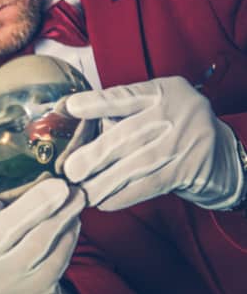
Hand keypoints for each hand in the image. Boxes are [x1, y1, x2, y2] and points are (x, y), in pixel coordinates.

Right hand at [0, 150, 85, 293]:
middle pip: (6, 229)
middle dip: (36, 203)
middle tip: (60, 184)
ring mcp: (4, 282)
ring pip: (39, 242)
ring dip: (62, 215)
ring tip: (76, 195)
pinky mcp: (33, 292)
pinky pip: (56, 258)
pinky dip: (68, 236)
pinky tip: (74, 219)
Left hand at [63, 76, 241, 210]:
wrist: (223, 157)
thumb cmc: (175, 132)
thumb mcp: (157, 110)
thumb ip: (125, 114)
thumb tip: (78, 128)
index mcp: (164, 92)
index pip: (126, 95)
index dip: (97, 102)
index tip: (71, 107)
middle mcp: (178, 111)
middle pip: (128, 134)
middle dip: (95, 154)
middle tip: (70, 170)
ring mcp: (187, 140)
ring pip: (137, 163)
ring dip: (105, 181)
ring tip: (82, 191)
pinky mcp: (191, 169)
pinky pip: (150, 184)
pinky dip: (124, 195)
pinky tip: (104, 202)